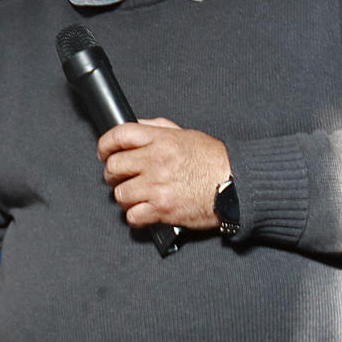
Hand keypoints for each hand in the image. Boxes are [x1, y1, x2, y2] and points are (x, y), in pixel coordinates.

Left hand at [98, 119, 229, 231]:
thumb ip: (159, 129)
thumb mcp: (187, 135)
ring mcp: (157, 187)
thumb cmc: (216, 161)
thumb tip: (137, 125)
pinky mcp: (162, 210)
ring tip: (137, 195)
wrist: (237, 186)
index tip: (104, 152)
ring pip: (120, 194)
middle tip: (122, 177)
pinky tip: (145, 210)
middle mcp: (156, 161)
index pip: (119, 135)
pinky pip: (132, 216)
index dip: (105, 144)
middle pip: (114, 167)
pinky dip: (136, 216)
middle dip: (114, 174)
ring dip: (125, 197)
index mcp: (161, 140)